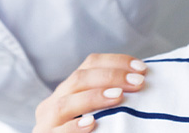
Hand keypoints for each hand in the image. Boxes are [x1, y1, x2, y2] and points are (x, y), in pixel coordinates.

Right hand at [33, 53, 147, 132]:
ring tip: (118, 96)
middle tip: (138, 82)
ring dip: (93, 97)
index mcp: (68, 90)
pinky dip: (74, 127)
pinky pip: (58, 132)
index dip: (116, 62)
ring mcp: (47, 122)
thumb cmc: (88, 131)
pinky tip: (92, 123)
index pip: (90, 64)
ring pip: (64, 104)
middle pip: (79, 79)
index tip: (142, 68)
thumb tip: (142, 84)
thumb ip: (109, 97)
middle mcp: (54, 102)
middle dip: (110, 77)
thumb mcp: (94, 111)